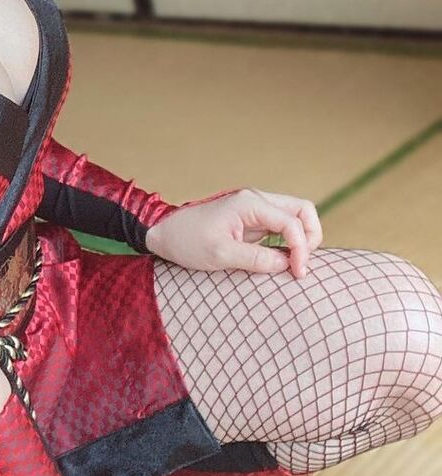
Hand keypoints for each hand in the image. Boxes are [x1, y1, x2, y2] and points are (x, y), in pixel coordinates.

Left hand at [145, 186, 323, 278]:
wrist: (164, 233)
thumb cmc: (187, 241)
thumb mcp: (220, 254)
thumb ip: (256, 259)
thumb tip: (287, 264)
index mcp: (250, 203)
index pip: (292, 222)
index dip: (302, 248)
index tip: (296, 273)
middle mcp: (256, 201)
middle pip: (302, 210)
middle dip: (310, 236)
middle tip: (301, 264)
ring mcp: (255, 209)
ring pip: (294, 217)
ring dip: (301, 239)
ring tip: (294, 264)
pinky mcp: (251, 220)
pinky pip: (281, 227)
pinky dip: (289, 241)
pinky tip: (283, 260)